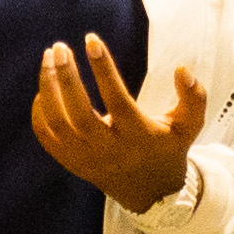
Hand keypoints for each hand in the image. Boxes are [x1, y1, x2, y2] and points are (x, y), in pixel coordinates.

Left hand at [29, 35, 215, 211]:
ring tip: (49, 58)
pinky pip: (47, 138)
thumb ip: (194, 97)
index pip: (117, 100)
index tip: (91, 40)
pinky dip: (40, 112)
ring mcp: (87, 158)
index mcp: (139, 136)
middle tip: (60, 47)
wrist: (151, 194)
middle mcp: (110, 149)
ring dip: (48, 89)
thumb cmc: (168, 149)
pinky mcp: (73, 163)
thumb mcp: (189, 125)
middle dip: (66, 77)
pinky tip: (44, 88)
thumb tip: (182, 69)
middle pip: (79, 114)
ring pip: (57, 124)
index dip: (103, 69)